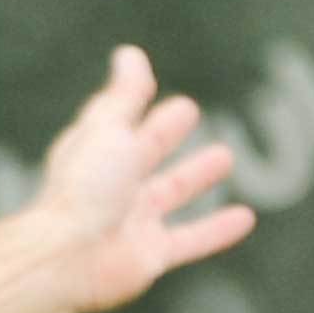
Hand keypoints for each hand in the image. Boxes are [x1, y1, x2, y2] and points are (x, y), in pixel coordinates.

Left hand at [31, 47, 254, 312]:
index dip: (137, 102)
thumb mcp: (107, 129)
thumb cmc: (83, 190)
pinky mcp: (148, 255)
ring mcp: (130, 222)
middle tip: (189, 112)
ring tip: (226, 157)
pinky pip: (190, 240)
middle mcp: (111, 186)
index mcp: (95, 152)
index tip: (151, 84)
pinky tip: (246, 218)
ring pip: (170, 193)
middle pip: (144, 153)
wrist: (67, 258)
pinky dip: (217, 231)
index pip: (121, 120)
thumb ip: (124, 95)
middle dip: (164, 133)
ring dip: (196, 176)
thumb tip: (129, 54)